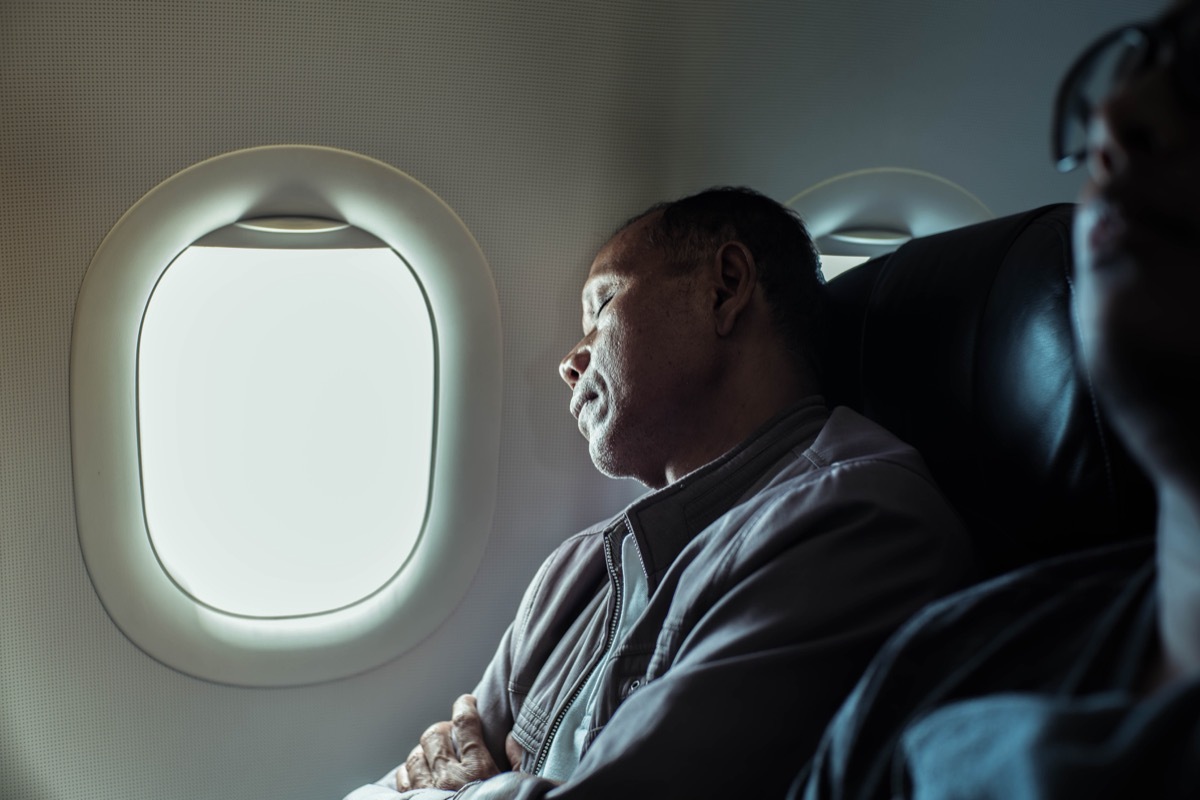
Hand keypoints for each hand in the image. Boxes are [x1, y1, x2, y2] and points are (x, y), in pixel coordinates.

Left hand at [395, 694, 523, 791]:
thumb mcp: (517, 786)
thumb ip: (517, 761)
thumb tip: (511, 737)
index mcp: (477, 769)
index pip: (465, 724)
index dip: (464, 707)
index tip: (466, 702)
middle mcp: (448, 776)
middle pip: (434, 735)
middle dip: (442, 730)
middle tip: (451, 733)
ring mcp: (428, 791)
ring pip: (415, 755)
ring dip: (424, 751)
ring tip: (434, 755)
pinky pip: (402, 779)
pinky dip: (408, 772)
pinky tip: (419, 775)